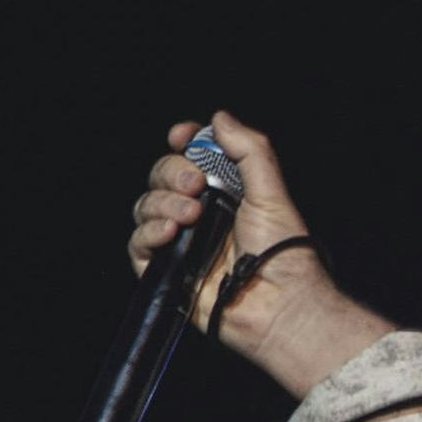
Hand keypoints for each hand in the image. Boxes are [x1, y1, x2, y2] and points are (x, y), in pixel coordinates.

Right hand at [122, 110, 389, 395]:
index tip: (182, 136)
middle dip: (172, 172)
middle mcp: (200, 214)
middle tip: (195, 185)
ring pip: (146, 205)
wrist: (280, 304)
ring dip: (162, 202)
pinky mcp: (167, 271)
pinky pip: (138, 242)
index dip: (182, 142)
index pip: (189, 156)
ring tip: (191, 215)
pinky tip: (171, 232)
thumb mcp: (271, 192)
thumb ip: (249, 150)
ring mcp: (182, 242)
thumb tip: (219, 117)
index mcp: (224, 192)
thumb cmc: (284, 255)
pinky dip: (148, 232)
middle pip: (162, 176)